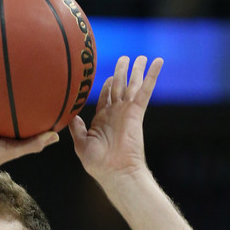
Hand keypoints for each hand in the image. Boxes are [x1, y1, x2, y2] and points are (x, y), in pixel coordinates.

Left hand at [69, 56, 162, 182]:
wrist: (115, 171)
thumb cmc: (97, 163)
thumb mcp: (80, 144)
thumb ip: (76, 128)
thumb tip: (71, 114)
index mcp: (102, 119)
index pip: (106, 97)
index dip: (108, 85)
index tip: (109, 77)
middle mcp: (115, 113)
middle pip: (119, 86)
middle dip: (122, 72)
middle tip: (124, 58)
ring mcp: (127, 111)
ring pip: (132, 85)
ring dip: (137, 70)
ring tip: (140, 57)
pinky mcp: (136, 111)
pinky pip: (145, 90)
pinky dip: (152, 75)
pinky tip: (158, 62)